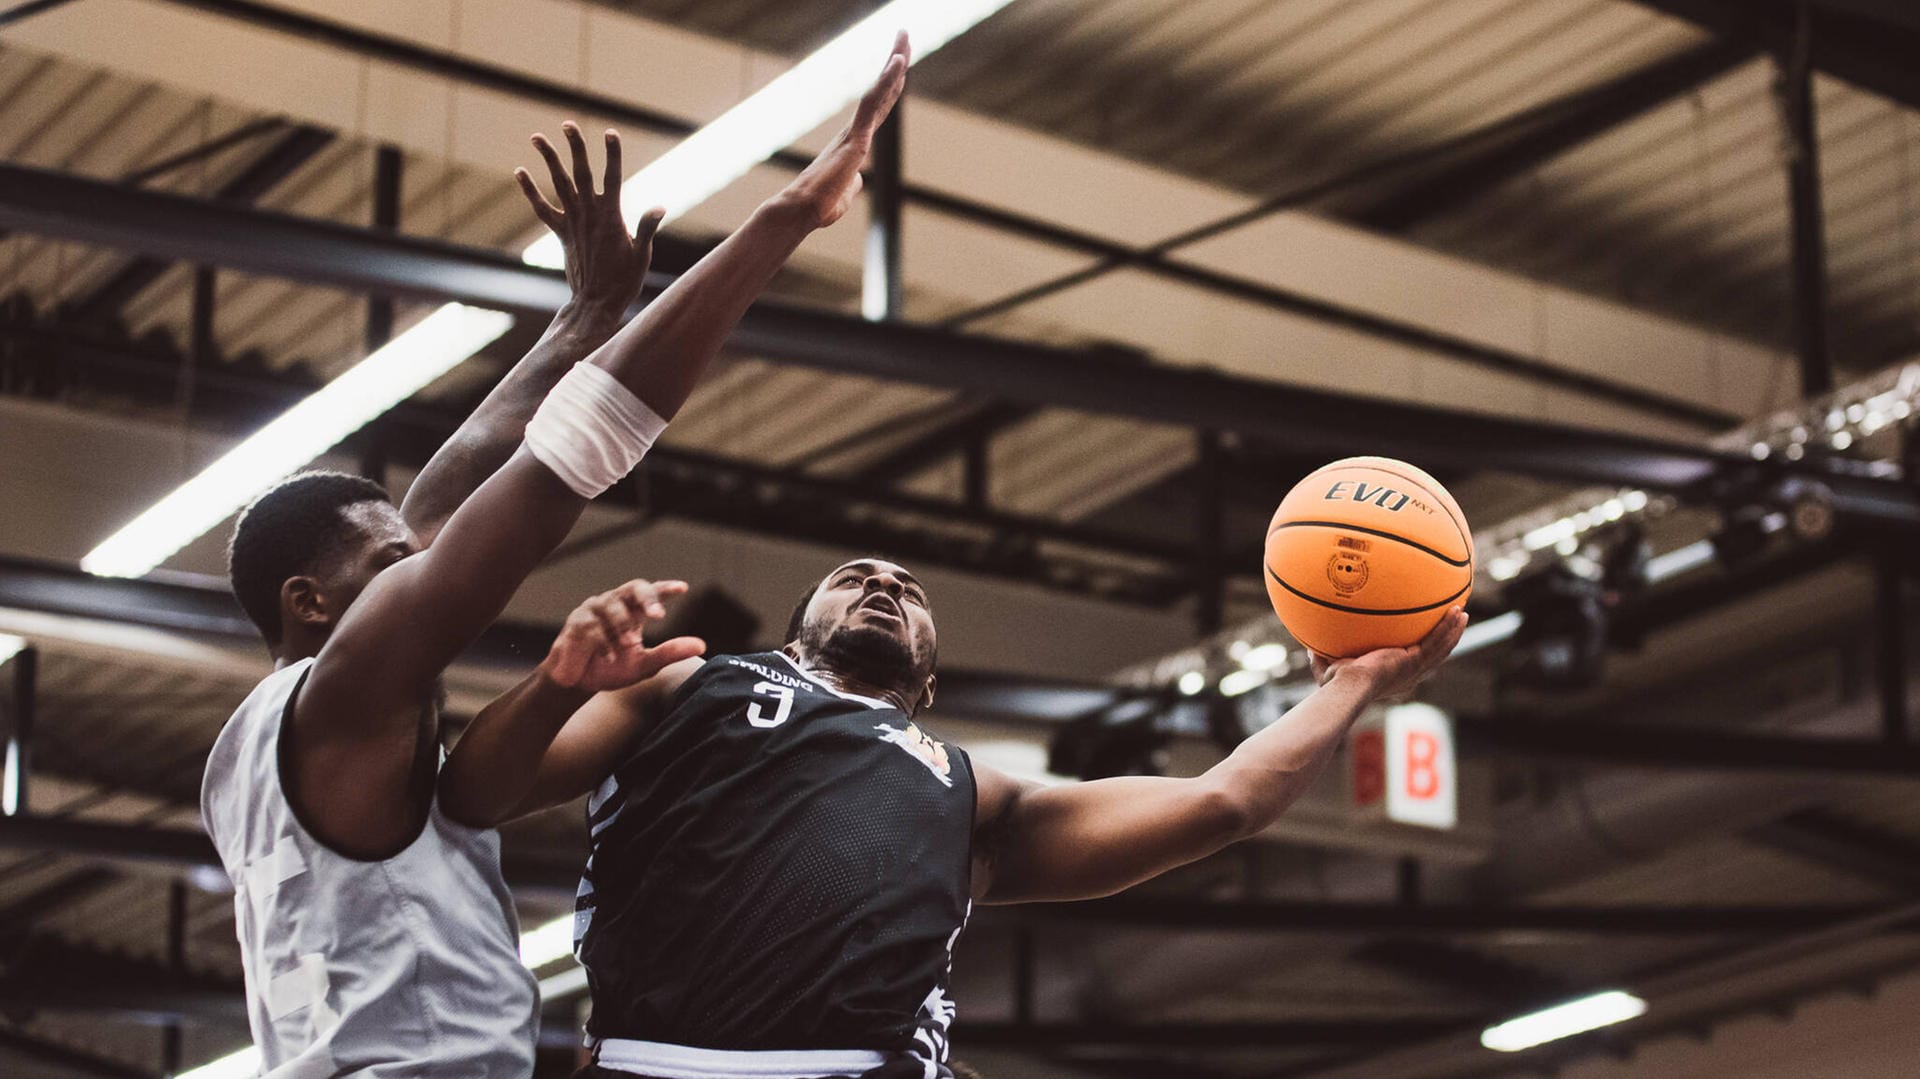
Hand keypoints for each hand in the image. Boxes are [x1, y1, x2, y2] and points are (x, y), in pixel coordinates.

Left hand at [517, 123, 664, 310]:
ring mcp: (572, 223)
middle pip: (580, 173)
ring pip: (558, 184)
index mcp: (611, 218)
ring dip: (548, 159)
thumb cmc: (623, 282)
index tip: (610, 133)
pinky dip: (530, 191)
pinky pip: (543, 208)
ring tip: (536, 136)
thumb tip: (659, 207)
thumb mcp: (641, 256)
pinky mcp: (562, 233)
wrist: (595, 305)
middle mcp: (589, 215)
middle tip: (568, 124)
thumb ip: (647, 229)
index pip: (613, 178)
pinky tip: (520, 172)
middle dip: (575, 148)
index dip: (612, 154)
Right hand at [541, 579, 704, 692]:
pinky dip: (602, 643)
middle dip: (646, 598)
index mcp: (634, 611)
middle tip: (658, 615)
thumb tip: (701, 645)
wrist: (577, 685)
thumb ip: (670, 653)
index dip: (666, 588)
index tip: (682, 588)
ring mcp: (594, 609)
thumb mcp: (644, 664)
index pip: (652, 593)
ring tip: (629, 645)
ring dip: (621, 627)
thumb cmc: (612, 669)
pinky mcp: (576, 621)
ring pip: (612, 607)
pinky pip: (592, 626)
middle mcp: (615, 604)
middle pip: (633, 587)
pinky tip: (608, 657)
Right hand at [765, 31, 908, 230]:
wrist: (802, 210)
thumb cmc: (818, 206)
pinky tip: (898, 62)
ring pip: (880, 89)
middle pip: (883, 90)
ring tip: (904, 34)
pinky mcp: (856, 137)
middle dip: (895, 61)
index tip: (900, 60)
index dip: (892, 83)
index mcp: (855, 141)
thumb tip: (855, 178)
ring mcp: (856, 131)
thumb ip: (852, 182)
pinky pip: (873, 102)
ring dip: (894, 61)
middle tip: (904, 34)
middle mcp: (855, 130)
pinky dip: (887, 81)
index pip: (880, 105)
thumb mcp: (844, 192)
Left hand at [1310, 608, 1467, 701]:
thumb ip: (1322, 656)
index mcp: (1394, 676)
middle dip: (1445, 638)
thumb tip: (1309, 647)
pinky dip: (1448, 627)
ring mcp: (1414, 669)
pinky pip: (1437, 641)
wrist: (1347, 688)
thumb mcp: (1328, 668)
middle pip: (1434, 655)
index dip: (1423, 651)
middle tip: (1453, 621)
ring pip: (1442, 648)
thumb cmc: (1334, 685)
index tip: (1427, 637)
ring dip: (1453, 630)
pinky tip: (1456, 612)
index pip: (1413, 663)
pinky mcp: (1415, 662)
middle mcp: (1408, 675)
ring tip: (1461, 612)